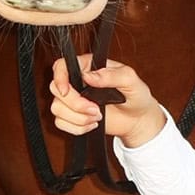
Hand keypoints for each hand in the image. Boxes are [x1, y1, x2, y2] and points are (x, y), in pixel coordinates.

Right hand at [49, 55, 165, 148]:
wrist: (138, 119)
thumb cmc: (136, 95)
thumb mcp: (130, 80)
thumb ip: (111, 75)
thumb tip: (89, 76)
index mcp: (88, 66)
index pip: (62, 66)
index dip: (59, 77)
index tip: (66, 91)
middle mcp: (78, 81)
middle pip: (56, 89)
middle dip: (75, 104)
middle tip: (95, 109)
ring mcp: (73, 100)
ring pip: (57, 108)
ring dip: (78, 118)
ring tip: (98, 116)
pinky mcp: (72, 116)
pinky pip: (61, 123)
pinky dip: (77, 128)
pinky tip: (93, 124)